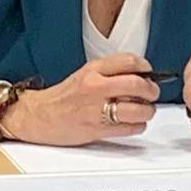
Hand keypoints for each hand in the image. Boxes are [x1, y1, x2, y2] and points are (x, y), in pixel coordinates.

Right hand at [0, 53, 159, 145]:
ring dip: (147, 111)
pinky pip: (129, 128)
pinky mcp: (97, 129)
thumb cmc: (63, 96)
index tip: (150, 73)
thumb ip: (110, 73)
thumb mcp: (85, 74)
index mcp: (93, 70)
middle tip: (151, 94)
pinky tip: (134, 123)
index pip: (130, 61)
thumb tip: (140, 76)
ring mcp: (96, 109)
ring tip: (144, 111)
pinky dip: (138, 126)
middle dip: (151, 91)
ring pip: (137, 109)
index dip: (146, 68)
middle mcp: (96, 87)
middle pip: (137, 85)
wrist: (39, 116)